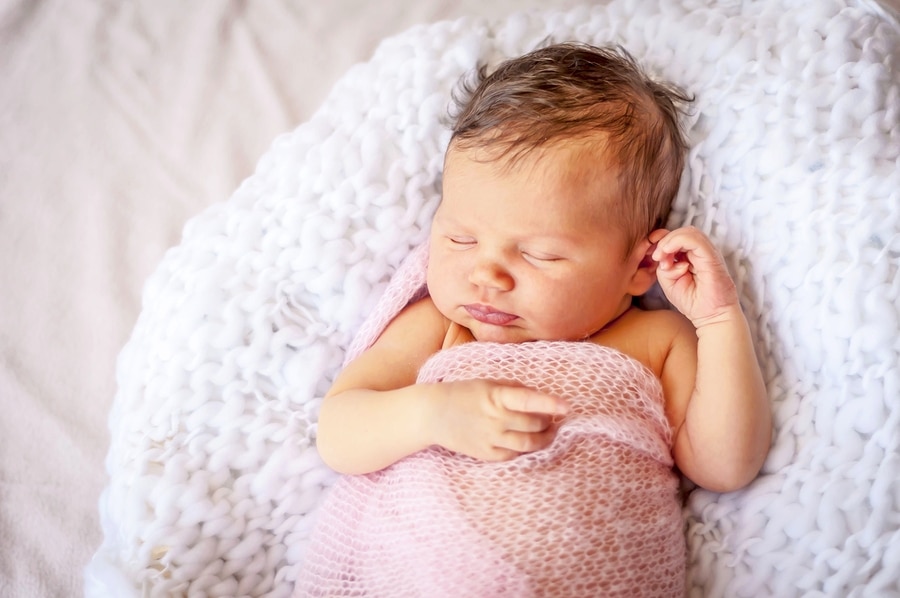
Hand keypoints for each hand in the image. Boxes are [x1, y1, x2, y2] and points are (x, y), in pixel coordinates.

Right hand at [427, 379, 568, 460]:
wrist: (433, 414)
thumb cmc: (463, 394)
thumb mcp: (488, 382)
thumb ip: (514, 388)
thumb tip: (538, 396)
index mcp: (496, 396)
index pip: (528, 400)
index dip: (550, 404)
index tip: (567, 407)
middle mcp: (495, 419)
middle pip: (535, 425)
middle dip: (550, 422)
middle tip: (555, 418)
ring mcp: (491, 439)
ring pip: (529, 444)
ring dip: (544, 438)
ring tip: (549, 432)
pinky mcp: (487, 454)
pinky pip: (515, 455)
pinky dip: (526, 449)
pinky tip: (527, 441)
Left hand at [650, 227, 739, 325]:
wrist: (711, 316)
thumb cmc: (692, 301)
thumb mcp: (669, 282)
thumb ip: (664, 267)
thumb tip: (664, 256)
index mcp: (692, 256)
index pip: (677, 238)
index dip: (663, 243)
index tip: (655, 258)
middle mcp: (702, 252)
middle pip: (682, 232)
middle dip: (665, 241)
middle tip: (657, 257)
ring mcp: (708, 253)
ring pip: (688, 232)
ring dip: (669, 241)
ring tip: (661, 256)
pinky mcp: (712, 257)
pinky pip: (695, 239)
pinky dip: (678, 242)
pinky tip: (668, 253)